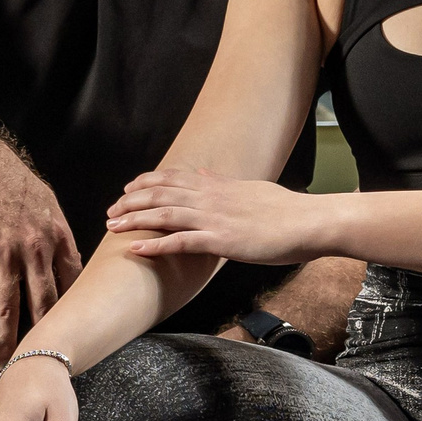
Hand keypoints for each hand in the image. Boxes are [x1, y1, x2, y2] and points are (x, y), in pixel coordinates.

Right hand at [0, 134, 82, 363]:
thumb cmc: (8, 179)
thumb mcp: (46, 200)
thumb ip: (57, 234)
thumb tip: (68, 261)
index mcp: (56, 234)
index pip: (71, 281)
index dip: (72, 308)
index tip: (73, 328)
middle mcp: (33, 248)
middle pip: (43, 301)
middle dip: (43, 333)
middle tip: (44, 357)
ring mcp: (1, 253)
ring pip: (7, 306)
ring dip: (6, 340)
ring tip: (6, 362)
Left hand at [107, 163, 327, 266]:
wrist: (310, 222)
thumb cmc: (287, 210)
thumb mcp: (252, 188)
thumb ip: (224, 182)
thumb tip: (204, 172)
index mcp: (218, 185)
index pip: (173, 178)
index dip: (146, 182)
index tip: (128, 188)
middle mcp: (211, 197)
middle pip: (160, 194)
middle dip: (131, 201)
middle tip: (111, 211)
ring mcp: (214, 218)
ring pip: (164, 214)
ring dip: (134, 219)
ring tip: (112, 227)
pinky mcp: (221, 240)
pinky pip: (180, 241)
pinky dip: (154, 244)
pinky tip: (135, 248)